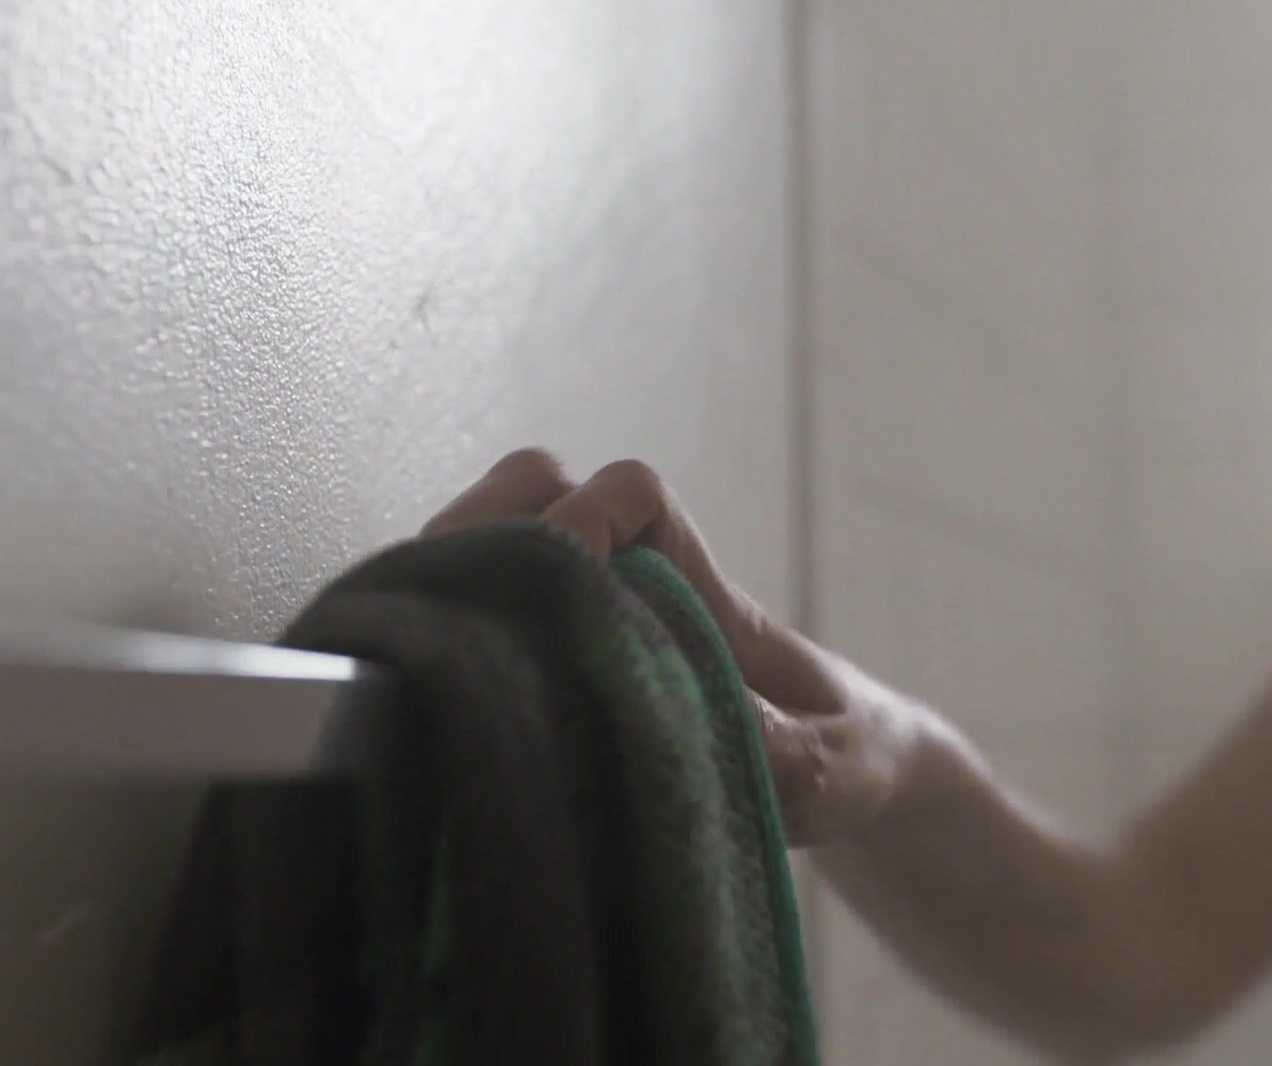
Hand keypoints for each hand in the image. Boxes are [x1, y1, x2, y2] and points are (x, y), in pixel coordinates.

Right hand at [420, 449, 913, 845]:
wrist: (850, 778)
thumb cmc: (842, 758)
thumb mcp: (829, 770)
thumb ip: (775, 749)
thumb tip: (689, 716)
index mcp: (701, 592)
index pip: (633, 494)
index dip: (586, 515)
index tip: (565, 580)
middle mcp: (635, 586)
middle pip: (534, 492)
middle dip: (483, 535)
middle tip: (451, 618)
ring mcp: (588, 620)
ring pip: (489, 547)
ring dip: (448, 583)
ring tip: (421, 656)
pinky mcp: (557, 666)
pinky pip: (477, 616)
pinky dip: (441, 637)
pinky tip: (422, 699)